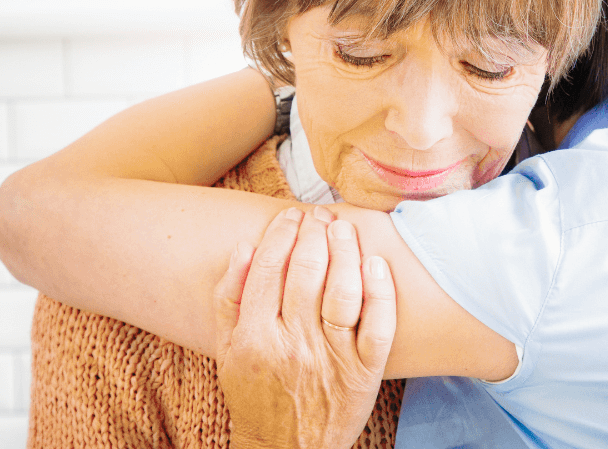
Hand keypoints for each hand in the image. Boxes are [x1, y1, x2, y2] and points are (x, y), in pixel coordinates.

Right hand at [213, 206, 396, 448]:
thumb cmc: (255, 392)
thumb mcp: (227, 349)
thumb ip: (229, 297)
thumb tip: (245, 247)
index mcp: (257, 337)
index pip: (270, 268)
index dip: (282, 232)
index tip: (291, 215)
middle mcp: (294, 345)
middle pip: (307, 271)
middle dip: (314, 232)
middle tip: (319, 216)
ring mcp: (332, 359)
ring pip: (342, 291)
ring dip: (344, 250)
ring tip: (343, 229)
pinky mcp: (364, 373)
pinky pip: (377, 326)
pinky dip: (379, 292)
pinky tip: (375, 264)